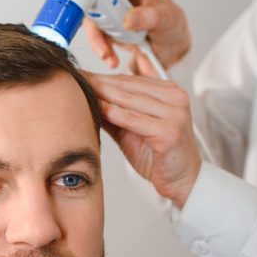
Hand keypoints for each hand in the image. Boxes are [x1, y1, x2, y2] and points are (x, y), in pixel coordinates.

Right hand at [84, 0, 190, 72]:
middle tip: (100, 31)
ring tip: (107, 53)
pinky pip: (95, 35)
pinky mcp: (105, 26)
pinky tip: (110, 57)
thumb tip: (129, 18)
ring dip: (97, 38)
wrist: (169, 49)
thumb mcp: (167, 19)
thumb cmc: (171, 26)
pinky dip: (100, 47)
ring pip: (91, 18)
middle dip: (95, 16)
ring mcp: (110, 8)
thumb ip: (149, 17)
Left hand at [85, 72, 200, 208]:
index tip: (79, 76)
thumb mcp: (131, 129)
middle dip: (98, 83)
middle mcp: (175, 98)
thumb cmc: (157, 156)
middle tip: (74, 79)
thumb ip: (113, 113)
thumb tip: (85, 98)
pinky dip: (114, 114)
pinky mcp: (170, 131)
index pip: (128, 80)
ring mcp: (174, 113)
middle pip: (128, 87)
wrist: (182, 181)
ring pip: (130, 100)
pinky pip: (134, 120)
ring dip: (102, 95)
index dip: (101, 78)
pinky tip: (98, 109)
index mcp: (169, 92)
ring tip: (79, 91)